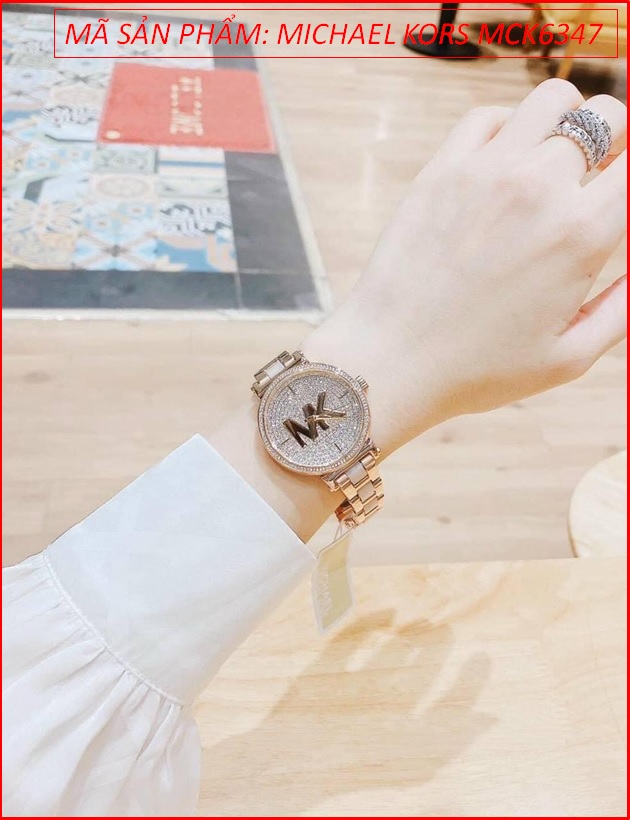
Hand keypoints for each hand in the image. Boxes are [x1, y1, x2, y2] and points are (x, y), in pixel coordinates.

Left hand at [303, 79, 626, 456]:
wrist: (390, 361)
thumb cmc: (478, 370)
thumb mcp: (569, 357)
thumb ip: (623, 307)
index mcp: (581, 234)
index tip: (621, 195)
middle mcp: (537, 188)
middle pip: (606, 118)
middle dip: (617, 139)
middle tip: (604, 169)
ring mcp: (485, 172)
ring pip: (552, 100)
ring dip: (569, 119)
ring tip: (562, 150)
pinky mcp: (441, 172)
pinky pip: (488, 117)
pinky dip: (510, 126)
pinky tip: (509, 157)